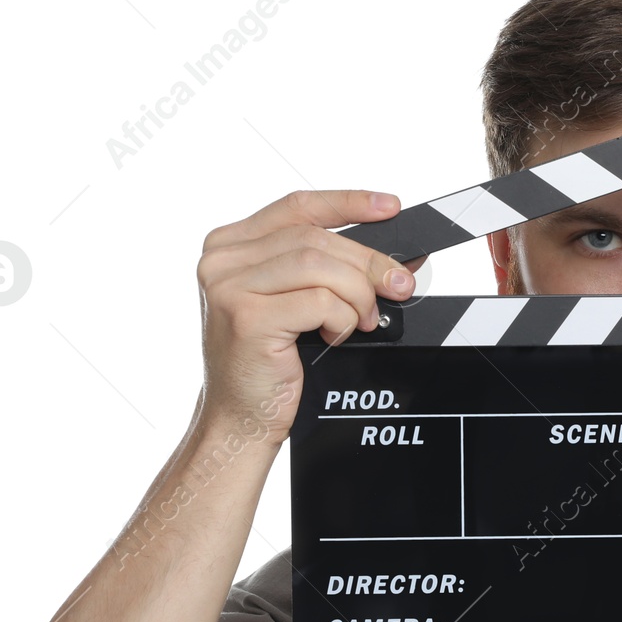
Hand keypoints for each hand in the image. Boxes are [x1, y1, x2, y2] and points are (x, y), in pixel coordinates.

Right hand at [194, 188, 429, 443]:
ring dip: (357, 294)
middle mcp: (222, 260)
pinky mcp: (246, 316)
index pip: (298, 207)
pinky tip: (335, 337)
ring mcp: (229, 286)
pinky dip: (341, 319)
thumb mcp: (299, 304)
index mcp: (230, 246)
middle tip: (399, 286)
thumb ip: (331, 271)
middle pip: (315, 238)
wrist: (240, 419)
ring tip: (363, 321)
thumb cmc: (268, 365)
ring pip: (319, 265)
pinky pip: (319, 300)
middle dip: (368, 262)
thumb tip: (394, 259)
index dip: (348, 203)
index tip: (390, 207)